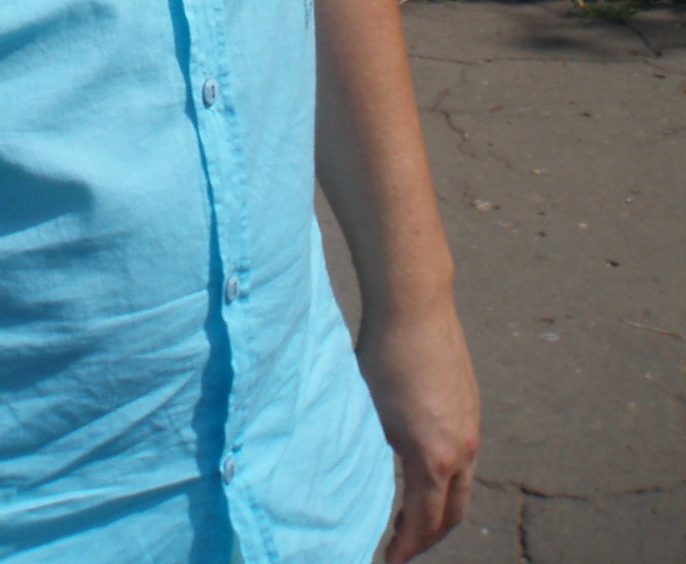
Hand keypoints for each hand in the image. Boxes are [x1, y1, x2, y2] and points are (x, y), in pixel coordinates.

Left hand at [356, 295, 479, 561]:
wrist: (413, 303)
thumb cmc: (382, 354)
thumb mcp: (370, 414)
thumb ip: (378, 456)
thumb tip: (369, 483)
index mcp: (435, 457)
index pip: (424, 523)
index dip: (405, 547)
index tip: (387, 560)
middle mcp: (463, 449)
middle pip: (452, 513)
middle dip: (427, 536)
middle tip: (400, 545)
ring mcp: (471, 426)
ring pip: (460, 485)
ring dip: (438, 506)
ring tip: (408, 512)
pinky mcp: (470, 406)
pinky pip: (463, 457)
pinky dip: (446, 476)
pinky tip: (422, 469)